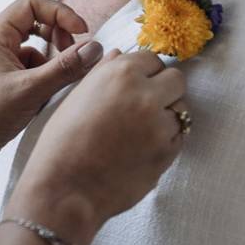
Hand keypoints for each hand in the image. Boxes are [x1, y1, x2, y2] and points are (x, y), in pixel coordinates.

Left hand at [0, 0, 104, 182]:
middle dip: (59, 37)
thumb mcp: (31, 90)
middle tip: (74, 57)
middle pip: (35, 23)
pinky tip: (46, 98)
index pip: (32, 4)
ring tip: (60, 82)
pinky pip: (30, 70)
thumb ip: (65, 68)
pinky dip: (43, 79)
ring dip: (52, 62)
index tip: (82, 32)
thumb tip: (95, 48)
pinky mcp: (3, 82)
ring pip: (35, 50)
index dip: (60, 13)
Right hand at [9, 50, 186, 243]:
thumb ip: (103, 72)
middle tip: (144, 107)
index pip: (152, 59)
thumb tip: (119, 55)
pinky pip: (179, 137)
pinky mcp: (168, 151)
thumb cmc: (62, 143)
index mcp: (118, 74)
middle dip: (164, 90)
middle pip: (176, 80)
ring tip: (140, 132)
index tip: (137, 85)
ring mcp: (160, 123)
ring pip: (181, 110)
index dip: (145, 72)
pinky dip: (166, 140)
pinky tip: (142, 149)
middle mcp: (144, 93)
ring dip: (167, 117)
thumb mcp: (76, 98)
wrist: (65, 189)